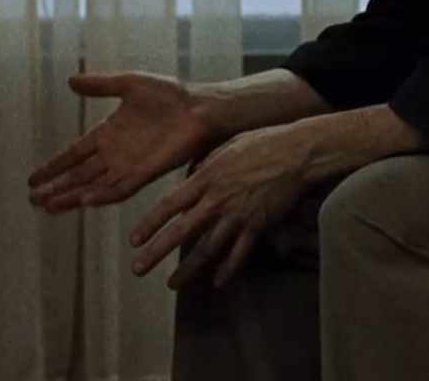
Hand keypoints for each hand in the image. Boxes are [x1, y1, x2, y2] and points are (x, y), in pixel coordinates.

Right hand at [27, 72, 217, 211]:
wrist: (198, 107)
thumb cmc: (168, 94)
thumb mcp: (128, 83)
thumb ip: (99, 85)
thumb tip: (70, 80)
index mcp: (107, 133)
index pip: (73, 154)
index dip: (53, 167)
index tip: (32, 179)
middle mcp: (114, 154)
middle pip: (78, 176)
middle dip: (56, 188)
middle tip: (32, 199)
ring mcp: (128, 166)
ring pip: (93, 186)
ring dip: (72, 196)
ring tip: (48, 206)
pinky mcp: (145, 173)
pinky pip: (119, 189)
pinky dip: (102, 195)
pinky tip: (84, 201)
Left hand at [127, 122, 315, 288]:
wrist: (294, 154)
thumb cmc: (259, 144)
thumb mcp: (223, 149)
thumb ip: (203, 167)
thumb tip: (189, 180)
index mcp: (205, 179)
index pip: (169, 205)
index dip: (149, 224)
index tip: (134, 240)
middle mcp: (216, 201)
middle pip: (181, 232)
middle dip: (157, 252)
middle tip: (139, 269)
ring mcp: (237, 216)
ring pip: (207, 249)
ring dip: (187, 269)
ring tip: (171, 284)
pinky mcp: (257, 226)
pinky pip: (239, 253)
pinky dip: (228, 269)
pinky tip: (216, 282)